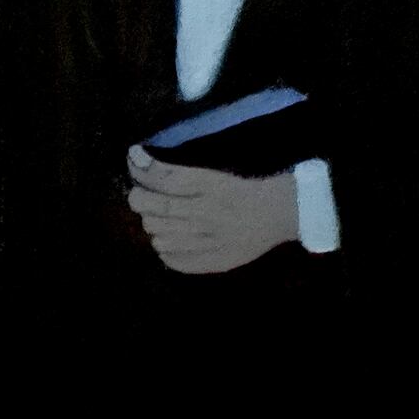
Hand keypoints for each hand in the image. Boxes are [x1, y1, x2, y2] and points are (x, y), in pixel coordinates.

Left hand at [125, 151, 298, 274]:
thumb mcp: (219, 168)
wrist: (285, 211)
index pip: (165, 177)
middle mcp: (209, 212)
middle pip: (157, 207)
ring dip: (152, 224)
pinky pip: (174, 260)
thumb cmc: (251, 183)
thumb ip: (182, 169)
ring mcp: (212, 240)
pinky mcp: (216, 260)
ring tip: (157, 218)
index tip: (133, 157)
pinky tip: (170, 239)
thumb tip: (141, 162)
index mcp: (213, 184)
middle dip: (139, 197)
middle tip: (139, 194)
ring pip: (160, 235)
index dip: (142, 168)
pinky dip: (164, 249)